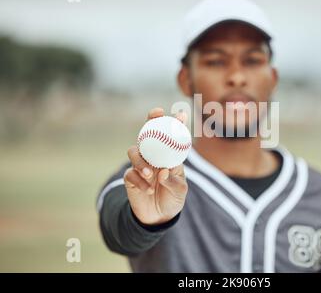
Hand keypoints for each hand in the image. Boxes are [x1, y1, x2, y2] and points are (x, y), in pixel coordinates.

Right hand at [124, 107, 188, 225]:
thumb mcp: (179, 190)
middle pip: (148, 133)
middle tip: (155, 115)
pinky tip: (148, 190)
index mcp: (168, 155)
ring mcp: (140, 165)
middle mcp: (153, 156)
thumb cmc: (173, 199)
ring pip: (134, 152)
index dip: (174, 122)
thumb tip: (163, 170)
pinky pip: (130, 174)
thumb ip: (173, 180)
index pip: (170, 135)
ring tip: (150, 174)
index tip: (180, 113)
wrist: (159, 217)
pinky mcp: (130, 177)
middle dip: (151, 120)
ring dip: (141, 161)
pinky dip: (140, 182)